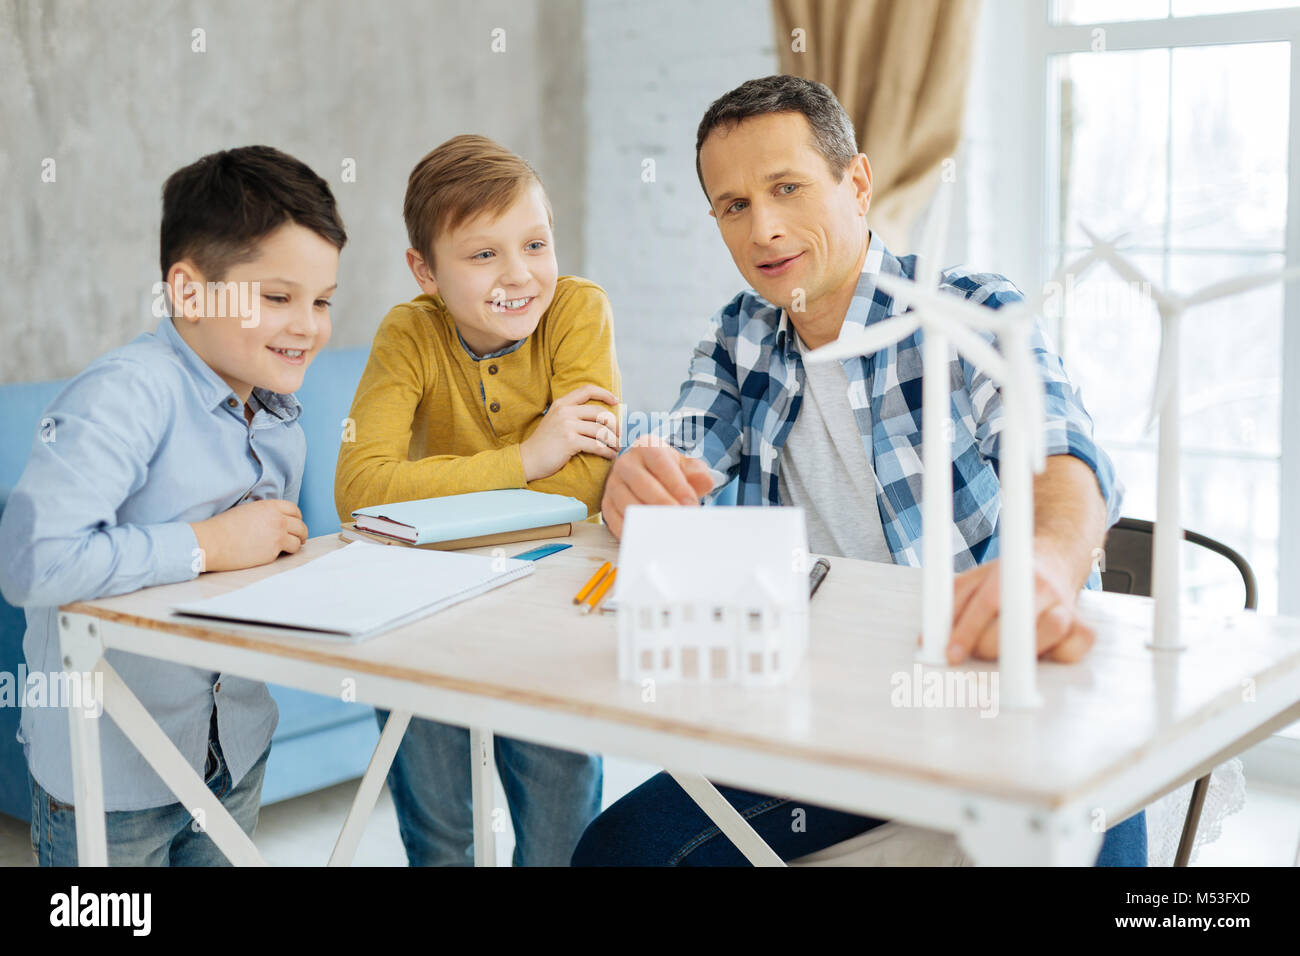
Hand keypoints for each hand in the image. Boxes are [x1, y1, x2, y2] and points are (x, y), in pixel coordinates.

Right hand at [190, 499, 307, 571]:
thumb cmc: (223, 526)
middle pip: (301, 526)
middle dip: (301, 533)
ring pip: (298, 541)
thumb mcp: (247, 510)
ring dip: (296, 544)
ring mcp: (277, 536)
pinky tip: (276, 554)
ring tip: (291, 547)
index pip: (294, 510)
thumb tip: (274, 519)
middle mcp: (277, 519)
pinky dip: (284, 554)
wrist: (213, 542)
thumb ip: (265, 513)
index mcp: (270, 506)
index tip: (296, 523)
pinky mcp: (273, 552)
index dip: (297, 518)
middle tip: (299, 538)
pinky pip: (286, 552)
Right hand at [520, 384, 620, 481]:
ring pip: (600, 431)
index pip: (587, 390)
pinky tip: (610, 455)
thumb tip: (599, 418)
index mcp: (562, 404)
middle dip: (614, 425)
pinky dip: (607, 452)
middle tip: (619, 435)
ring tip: (617, 448)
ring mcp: (567, 426)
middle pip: (599, 413)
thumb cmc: (545, 443)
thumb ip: (572, 415)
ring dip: (613, 441)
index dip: (604, 393)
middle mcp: (565, 412)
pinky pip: (596, 445)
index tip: (615, 401)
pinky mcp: (569, 441)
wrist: (527, 459)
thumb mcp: (555, 421)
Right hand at [600, 435, 714, 537]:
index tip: (690, 504)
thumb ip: (697, 472)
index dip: (677, 484)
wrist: (646, 476)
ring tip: (667, 531)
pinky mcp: (607, 504)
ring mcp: (613, 484)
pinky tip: (649, 537)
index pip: (660, 463)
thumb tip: (705, 482)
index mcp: (646, 447)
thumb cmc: (667, 472)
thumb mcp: (685, 466)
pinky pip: (616, 520)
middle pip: (643, 484)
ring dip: (647, 519)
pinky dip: (632, 531)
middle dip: (663, 504)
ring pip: (628, 503)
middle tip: (679, 520)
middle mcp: (626, 463)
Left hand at [941, 539, 1094, 664]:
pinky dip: (1055, 659)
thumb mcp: (973, 581)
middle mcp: (1041, 586)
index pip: (986, 603)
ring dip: (1022, 654)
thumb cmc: (1006, 579)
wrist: (1054, 562)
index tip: (952, 655)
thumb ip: (949, 607)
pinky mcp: (1085, 628)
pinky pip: (1073, 651)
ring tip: (1007, 654)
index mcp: (1010, 571)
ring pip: (1050, 633)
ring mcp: (1066, 606)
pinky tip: (1039, 655)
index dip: (967, 632)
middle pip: (1016, 624)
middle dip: (988, 647)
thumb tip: (926, 642)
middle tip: (979, 653)